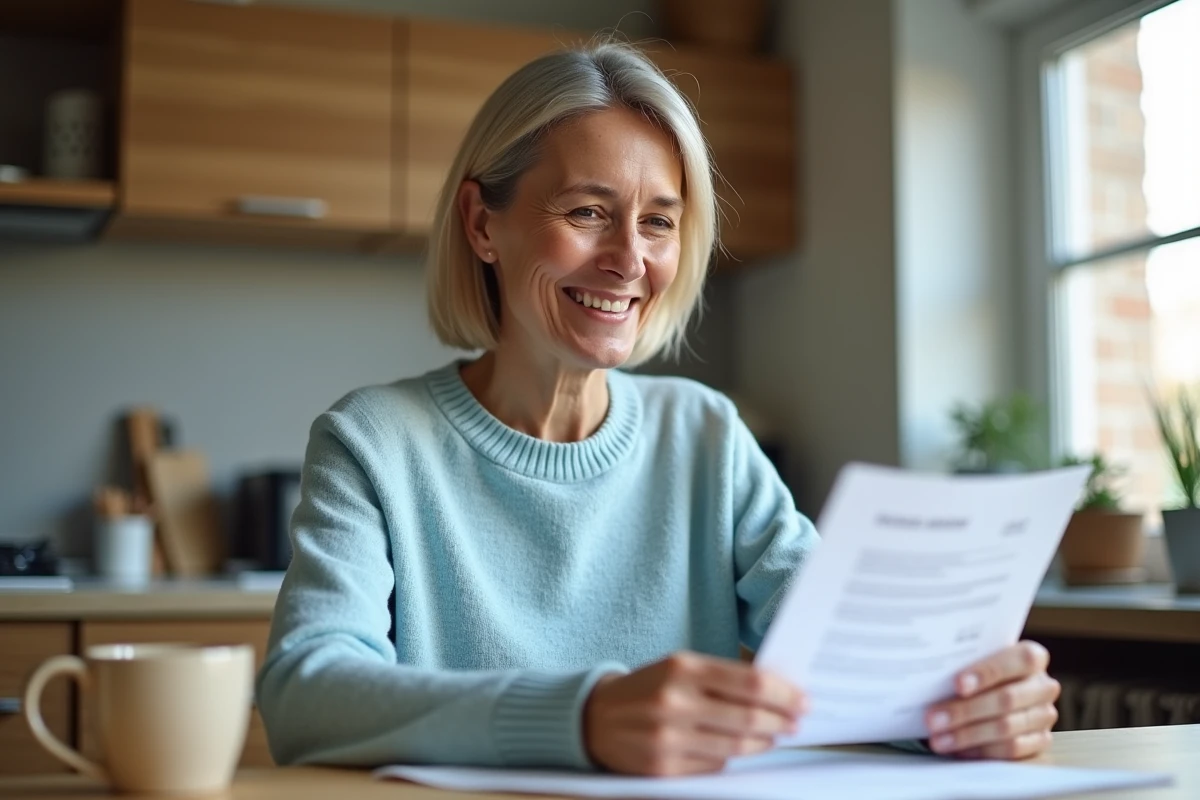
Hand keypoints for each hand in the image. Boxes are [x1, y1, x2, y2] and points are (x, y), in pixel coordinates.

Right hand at [583, 651, 805, 775]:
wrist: (595, 718)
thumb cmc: (648, 688)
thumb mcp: (680, 667)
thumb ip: (723, 675)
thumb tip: (775, 686)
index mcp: (682, 668)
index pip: (749, 684)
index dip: (783, 695)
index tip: (803, 700)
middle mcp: (675, 701)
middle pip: (748, 718)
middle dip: (780, 721)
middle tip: (796, 722)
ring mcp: (668, 738)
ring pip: (736, 747)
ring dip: (762, 743)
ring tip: (774, 736)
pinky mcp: (664, 767)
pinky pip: (714, 766)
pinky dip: (731, 759)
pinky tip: (739, 750)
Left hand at [925, 640, 1060, 759]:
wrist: (995, 687)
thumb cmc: (979, 670)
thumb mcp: (975, 659)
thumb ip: (963, 662)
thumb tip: (929, 673)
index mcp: (1033, 657)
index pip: (1019, 660)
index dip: (988, 672)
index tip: (957, 684)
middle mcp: (1043, 686)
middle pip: (1007, 699)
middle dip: (966, 710)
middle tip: (933, 718)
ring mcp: (1044, 716)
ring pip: (1006, 729)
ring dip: (967, 735)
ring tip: (938, 739)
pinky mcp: (1039, 742)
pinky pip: (1011, 751)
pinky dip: (981, 751)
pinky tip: (957, 750)